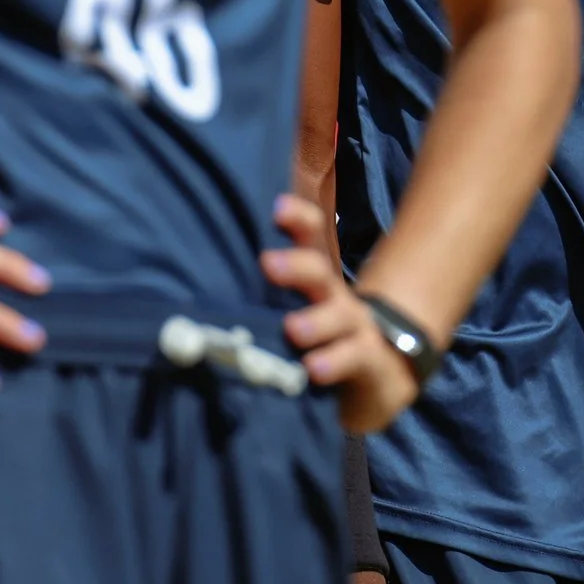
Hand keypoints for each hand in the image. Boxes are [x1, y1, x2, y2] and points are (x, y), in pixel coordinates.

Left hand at [265, 195, 422, 434]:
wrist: (384, 374)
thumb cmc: (328, 341)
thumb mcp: (302, 315)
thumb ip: (269, 302)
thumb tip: (200, 296)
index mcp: (320, 282)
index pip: (313, 240)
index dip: (299, 220)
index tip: (279, 208)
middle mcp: (338, 299)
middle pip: (321, 274)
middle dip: (298, 266)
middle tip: (268, 263)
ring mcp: (359, 329)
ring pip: (340, 317)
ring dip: (318, 320)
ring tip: (294, 328)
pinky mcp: (370, 362)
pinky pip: (354, 358)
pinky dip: (334, 362)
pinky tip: (314, 369)